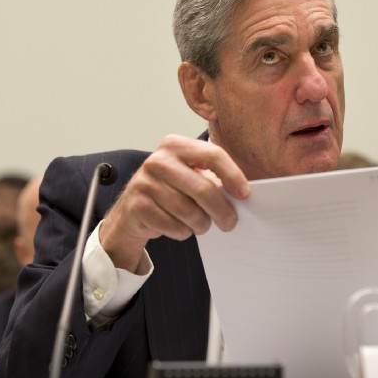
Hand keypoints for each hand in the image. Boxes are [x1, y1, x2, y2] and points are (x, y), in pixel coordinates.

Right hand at [98, 134, 249, 272]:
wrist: (132, 208)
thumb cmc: (170, 190)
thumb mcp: (190, 174)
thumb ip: (214, 178)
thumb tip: (243, 195)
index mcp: (175, 145)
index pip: (213, 155)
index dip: (233, 175)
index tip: (244, 194)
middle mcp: (158, 161)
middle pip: (203, 189)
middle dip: (222, 211)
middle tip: (229, 223)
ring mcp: (145, 183)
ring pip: (190, 213)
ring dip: (201, 225)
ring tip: (200, 224)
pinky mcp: (138, 206)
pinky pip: (174, 226)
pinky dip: (182, 232)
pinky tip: (179, 226)